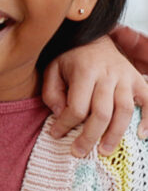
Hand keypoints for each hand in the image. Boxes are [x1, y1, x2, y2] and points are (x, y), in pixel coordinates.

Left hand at [43, 35, 147, 155]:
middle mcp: (108, 75)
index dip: (65, 124)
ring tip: (104, 151)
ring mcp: (126, 77)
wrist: (93, 38)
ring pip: (124, 110)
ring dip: (115, 134)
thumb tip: (62, 115)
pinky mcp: (138, 80)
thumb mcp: (52, 70)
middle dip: (90, 136)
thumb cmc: (70, 59)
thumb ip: (52, 93)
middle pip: (102, 112)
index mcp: (84, 72)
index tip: (56, 134)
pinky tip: (140, 135)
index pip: (77, 106)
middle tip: (79, 152)